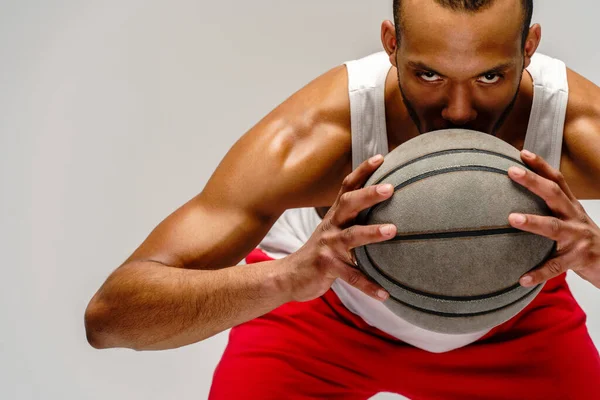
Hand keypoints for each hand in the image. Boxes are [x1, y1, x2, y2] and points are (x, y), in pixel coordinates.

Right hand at [283, 154, 396, 302]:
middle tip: (390, 188)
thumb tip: (385, 210)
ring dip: (372, 233)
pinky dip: (368, 285)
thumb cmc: (322, 252)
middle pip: (349, 204)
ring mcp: (328, 246)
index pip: (348, 186)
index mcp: (335, 215)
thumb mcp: (334, 230)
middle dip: (369, 195)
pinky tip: (385, 293)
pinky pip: (351, 277)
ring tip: (393, 230)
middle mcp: (331, 226)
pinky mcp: (327, 267)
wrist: (290, 276)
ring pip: (351, 237)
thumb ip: (354, 220)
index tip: (381, 157)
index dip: (363, 170)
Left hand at [507, 149, 599, 288]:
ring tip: (512, 218)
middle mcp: (574, 217)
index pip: (556, 180)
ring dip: (533, 222)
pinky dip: (538, 273)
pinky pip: (555, 267)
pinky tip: (522, 279)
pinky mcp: (578, 260)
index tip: (522, 152)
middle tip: (512, 171)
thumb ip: (549, 207)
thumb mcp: (569, 218)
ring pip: (554, 228)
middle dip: (533, 181)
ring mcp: (577, 238)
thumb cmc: (581, 238)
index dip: (541, 165)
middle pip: (553, 194)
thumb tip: (512, 196)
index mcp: (571, 206)